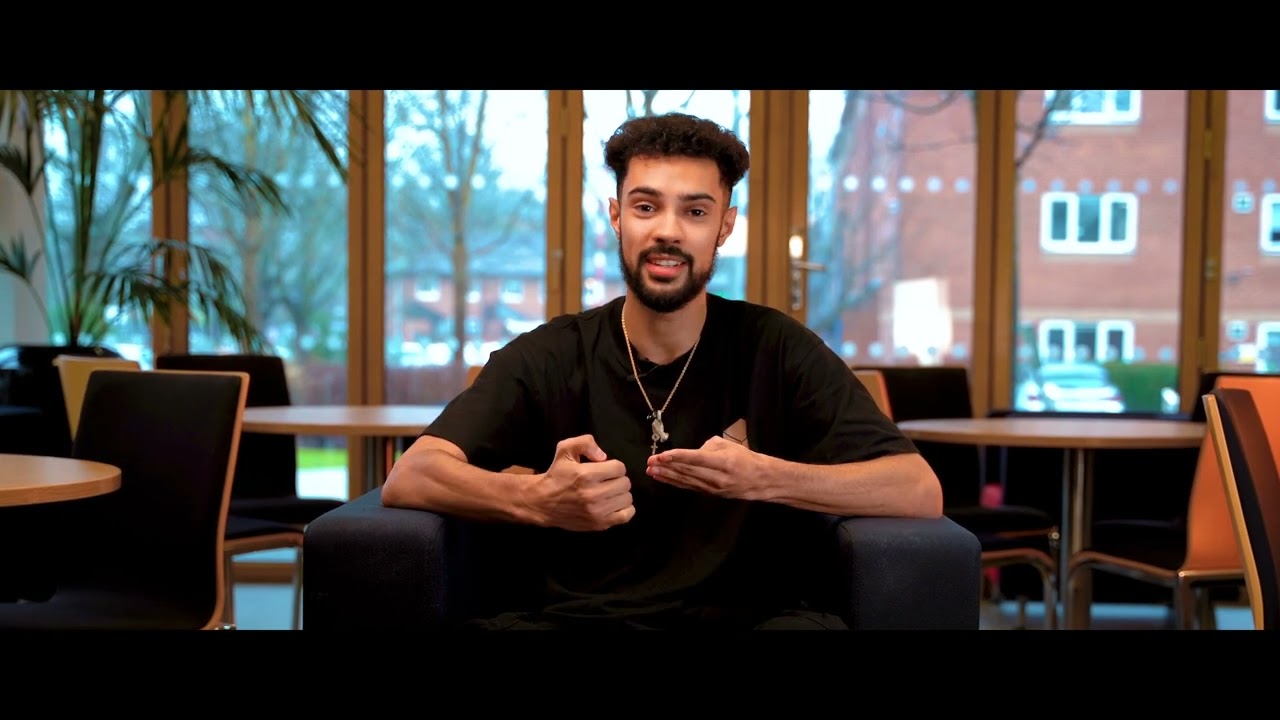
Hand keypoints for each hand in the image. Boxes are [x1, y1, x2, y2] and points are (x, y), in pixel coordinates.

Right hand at [529, 434, 633, 530]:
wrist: (542, 503)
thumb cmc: (556, 475)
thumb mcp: (565, 449)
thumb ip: (585, 443)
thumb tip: (603, 456)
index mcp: (586, 475)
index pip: (619, 468)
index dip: (613, 466)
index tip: (604, 470)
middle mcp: (593, 494)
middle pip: (625, 483)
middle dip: (617, 479)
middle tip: (606, 481)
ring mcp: (597, 511)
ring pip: (627, 498)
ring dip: (620, 494)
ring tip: (608, 492)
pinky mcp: (599, 524)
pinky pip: (626, 515)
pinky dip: (625, 509)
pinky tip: (614, 504)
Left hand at [646, 435, 764, 499]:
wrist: (760, 481)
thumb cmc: (745, 459)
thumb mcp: (729, 446)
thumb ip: (707, 447)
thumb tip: (691, 453)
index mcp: (723, 462)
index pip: (696, 459)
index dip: (677, 457)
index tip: (661, 456)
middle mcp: (716, 477)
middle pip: (687, 472)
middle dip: (666, 467)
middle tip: (650, 462)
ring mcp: (712, 488)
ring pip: (686, 481)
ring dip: (667, 476)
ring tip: (651, 471)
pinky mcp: (709, 494)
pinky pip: (689, 487)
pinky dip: (675, 482)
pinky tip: (664, 479)